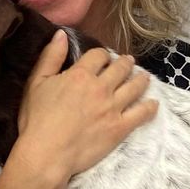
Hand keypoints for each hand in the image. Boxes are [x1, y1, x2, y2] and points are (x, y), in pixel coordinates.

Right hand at [14, 29, 157, 183]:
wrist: (47, 154)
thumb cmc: (37, 120)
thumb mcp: (36, 83)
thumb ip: (50, 57)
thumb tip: (61, 34)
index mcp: (80, 75)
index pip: (99, 55)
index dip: (102, 55)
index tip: (103, 59)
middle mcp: (100, 88)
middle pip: (121, 68)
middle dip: (126, 63)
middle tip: (129, 63)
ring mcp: (113, 108)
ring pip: (135, 87)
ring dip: (141, 79)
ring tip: (144, 78)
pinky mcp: (120, 127)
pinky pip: (142, 113)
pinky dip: (150, 107)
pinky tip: (153, 104)